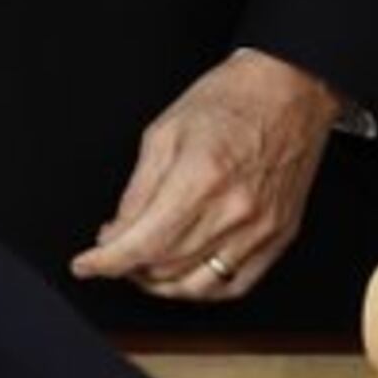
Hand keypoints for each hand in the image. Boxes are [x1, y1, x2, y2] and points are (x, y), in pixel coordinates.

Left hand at [70, 49, 344, 302]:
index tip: (86, 265)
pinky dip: (202, 288)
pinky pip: (235, 285)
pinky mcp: (279, 236)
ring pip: (196, 285)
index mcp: (200, 177)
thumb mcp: (165, 131)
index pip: (142, 243)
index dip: (105, 262)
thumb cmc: (232, 99)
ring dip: (160, 283)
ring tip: (145, 265)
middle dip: (128, 266)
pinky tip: (185, 274)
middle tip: (116, 248)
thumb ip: (138, 190)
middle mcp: (233, 209)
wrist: (292, 88)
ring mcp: (260, 228)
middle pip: (165, 267)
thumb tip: (116, 232)